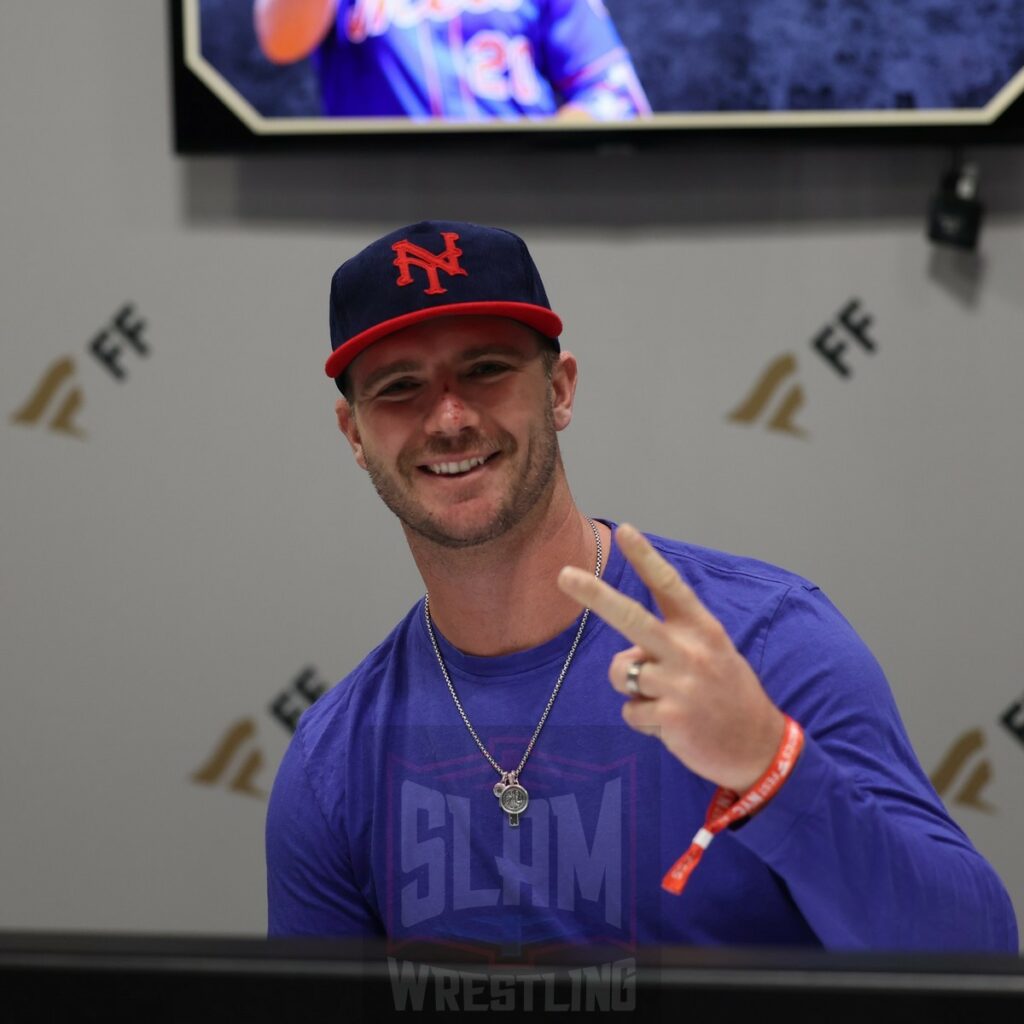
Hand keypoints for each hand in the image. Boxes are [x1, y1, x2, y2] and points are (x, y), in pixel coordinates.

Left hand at [558, 524, 785, 792]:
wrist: (760, 747)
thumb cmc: (728, 696)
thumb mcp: (713, 654)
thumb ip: (672, 645)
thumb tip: (629, 655)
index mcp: (703, 630)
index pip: (670, 586)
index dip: (646, 557)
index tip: (625, 529)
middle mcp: (690, 651)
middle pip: (632, 618)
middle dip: (595, 595)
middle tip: (564, 575)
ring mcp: (680, 684)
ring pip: (620, 673)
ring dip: (632, 689)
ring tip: (665, 700)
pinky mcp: (671, 717)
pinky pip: (630, 711)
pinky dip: (642, 719)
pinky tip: (672, 724)